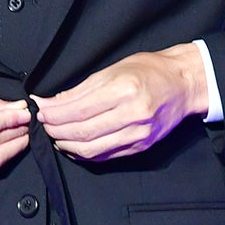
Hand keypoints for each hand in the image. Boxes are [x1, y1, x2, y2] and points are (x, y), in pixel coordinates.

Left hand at [34, 45, 207, 161]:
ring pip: (91, 149)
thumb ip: (83, 89)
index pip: (77, 109)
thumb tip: (53, 103)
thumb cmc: (150, 70)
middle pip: (81, 132)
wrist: (183, 84)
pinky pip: (105, 156)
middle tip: (44, 124)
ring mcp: (138, 134)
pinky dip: (85, 153)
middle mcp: (132, 114)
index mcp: (124, 89)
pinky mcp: (141, 146)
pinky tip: (74, 146)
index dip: (53, 114)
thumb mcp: (114, 69)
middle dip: (56, 130)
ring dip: (67, 145)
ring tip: (56, 136)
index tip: (40, 110)